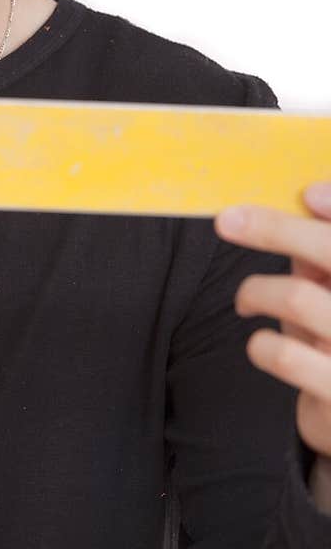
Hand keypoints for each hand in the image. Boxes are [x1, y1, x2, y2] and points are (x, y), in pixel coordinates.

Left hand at [215, 182, 330, 463]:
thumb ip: (322, 256)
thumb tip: (310, 197)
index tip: (307, 194)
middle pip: (329, 250)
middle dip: (275, 229)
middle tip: (227, 220)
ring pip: (298, 296)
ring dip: (256, 291)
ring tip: (245, 300)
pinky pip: (284, 354)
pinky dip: (260, 344)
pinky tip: (259, 345)